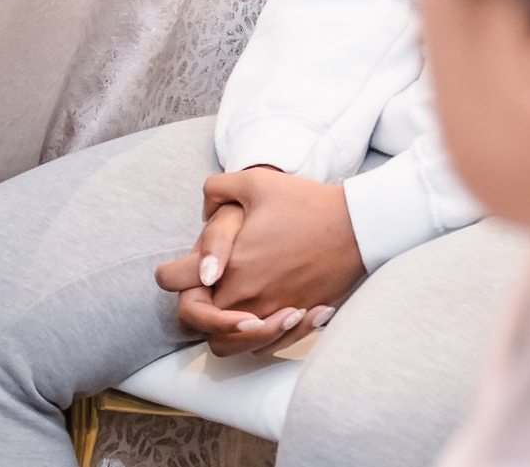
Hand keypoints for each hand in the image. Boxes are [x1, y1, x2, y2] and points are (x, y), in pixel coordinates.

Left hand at [154, 168, 364, 356]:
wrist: (357, 226)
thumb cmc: (306, 203)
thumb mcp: (254, 182)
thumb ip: (216, 191)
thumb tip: (204, 212)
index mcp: (229, 266)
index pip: (172, 282)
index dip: (171, 274)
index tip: (184, 268)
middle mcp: (247, 296)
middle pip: (196, 321)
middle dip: (196, 306)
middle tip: (208, 288)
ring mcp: (273, 312)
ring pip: (228, 343)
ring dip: (224, 329)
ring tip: (234, 306)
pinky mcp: (298, 320)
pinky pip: (264, 346)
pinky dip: (257, 336)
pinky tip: (265, 312)